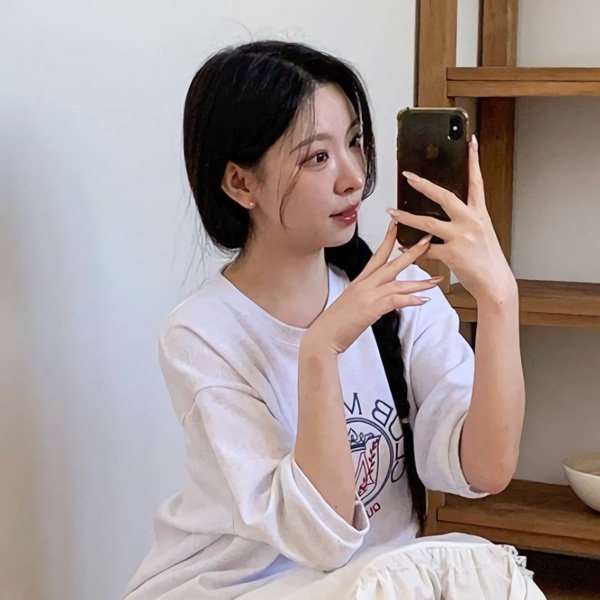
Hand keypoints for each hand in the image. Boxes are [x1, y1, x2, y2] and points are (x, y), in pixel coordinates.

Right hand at [304, 221, 442, 354]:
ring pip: (398, 283)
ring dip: (419, 282)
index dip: (388, 240)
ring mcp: (367, 296)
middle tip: (427, 242)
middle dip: (411, 252)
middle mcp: (364, 285)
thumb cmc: (336, 323)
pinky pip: (395, 300)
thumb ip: (368, 296)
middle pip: (391, 264)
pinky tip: (423, 300)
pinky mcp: (371, 309)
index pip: (377, 256)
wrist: (323, 336)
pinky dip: (410, 300)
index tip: (397, 225)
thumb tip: (382, 297)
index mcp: (359, 281)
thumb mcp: (352, 303)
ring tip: (436, 280)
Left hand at [387, 136, 516, 304]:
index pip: (477, 182)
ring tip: (392, 212)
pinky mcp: (452, 255)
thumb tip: (447, 214)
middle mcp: (471, 222)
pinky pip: (426, 250)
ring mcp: (461, 238)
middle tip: (408, 176)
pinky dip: (413, 249)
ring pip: (427, 223)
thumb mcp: (481, 233)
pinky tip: (403, 246)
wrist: (495, 284)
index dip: (474, 161)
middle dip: (424, 185)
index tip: (470, 142)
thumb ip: (465, 220)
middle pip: (444, 196)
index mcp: (480, 214)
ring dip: (406, 218)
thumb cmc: (488, 259)